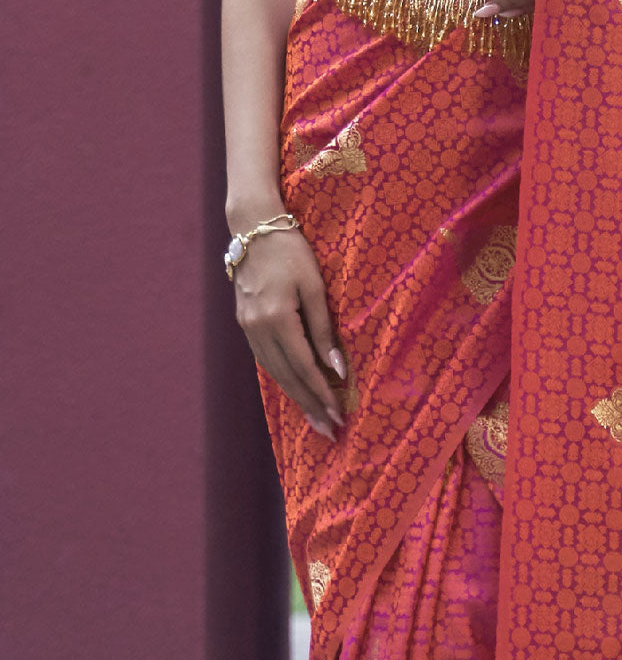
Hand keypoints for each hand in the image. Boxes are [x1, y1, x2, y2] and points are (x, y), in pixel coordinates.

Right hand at [233, 226, 345, 439]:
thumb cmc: (292, 251)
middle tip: (329, 431)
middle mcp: (258, 330)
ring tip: (314, 418)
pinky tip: (294, 389)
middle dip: (309, 406)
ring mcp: (247, 328)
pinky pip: (265, 360)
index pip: (304, 368)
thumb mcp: (314, 286)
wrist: (253, 229)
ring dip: (295, 397)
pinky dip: (281, 378)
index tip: (338, 416)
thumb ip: (323, 329)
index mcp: (277, 320)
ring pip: (273, 372)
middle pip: (286, 378)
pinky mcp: (245, 323)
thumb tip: (336, 368)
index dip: (321, 395)